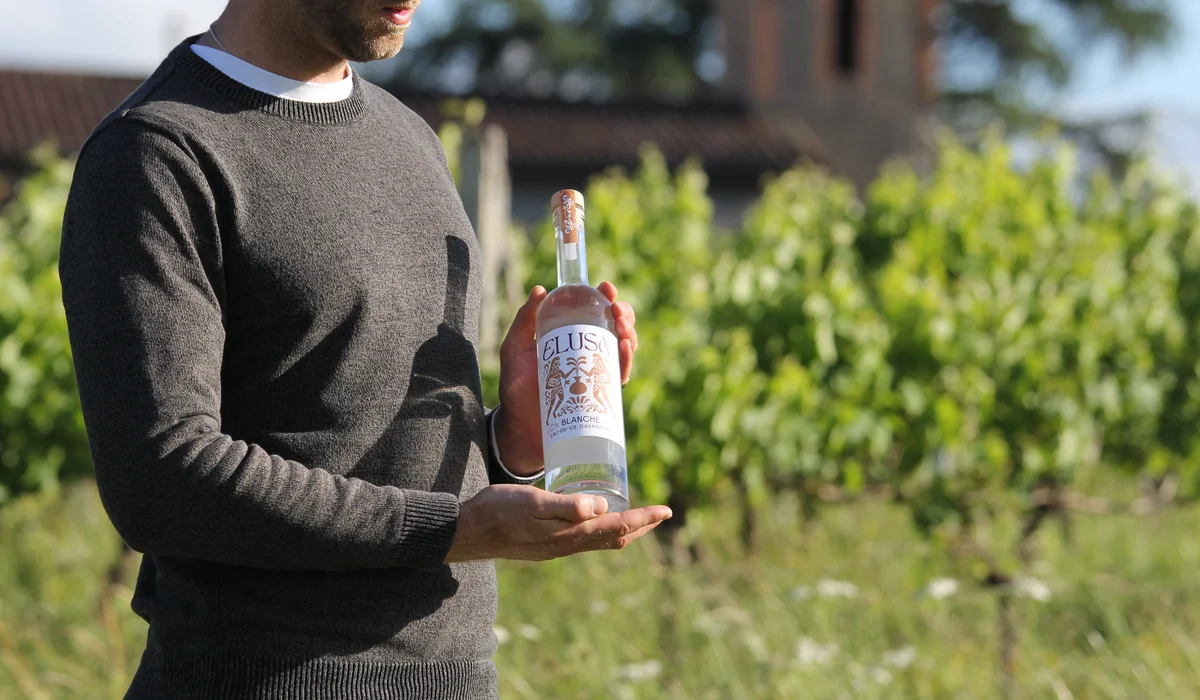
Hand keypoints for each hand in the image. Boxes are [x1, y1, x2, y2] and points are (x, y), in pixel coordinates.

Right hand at [444, 485, 671, 562]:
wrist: (469, 531)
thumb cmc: (498, 511)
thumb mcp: (533, 502)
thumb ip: (566, 506)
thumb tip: (601, 507)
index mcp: (568, 535)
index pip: (616, 526)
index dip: (642, 518)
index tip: (665, 510)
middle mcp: (567, 544)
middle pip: (614, 537)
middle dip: (640, 525)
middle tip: (662, 513)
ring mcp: (557, 546)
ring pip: (601, 540)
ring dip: (624, 529)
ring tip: (640, 519)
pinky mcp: (547, 543)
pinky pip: (585, 539)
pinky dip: (602, 530)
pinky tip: (598, 520)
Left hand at [494, 281, 638, 474]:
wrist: (520, 429)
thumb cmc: (516, 388)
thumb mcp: (514, 349)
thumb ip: (524, 321)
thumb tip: (540, 290)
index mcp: (571, 337)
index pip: (594, 312)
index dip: (605, 297)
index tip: (606, 287)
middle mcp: (588, 354)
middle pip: (615, 327)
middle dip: (623, 313)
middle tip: (616, 309)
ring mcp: (597, 374)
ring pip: (623, 348)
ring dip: (628, 333)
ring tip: (621, 327)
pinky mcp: (602, 395)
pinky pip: (620, 375)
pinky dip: (625, 360)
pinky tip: (622, 348)